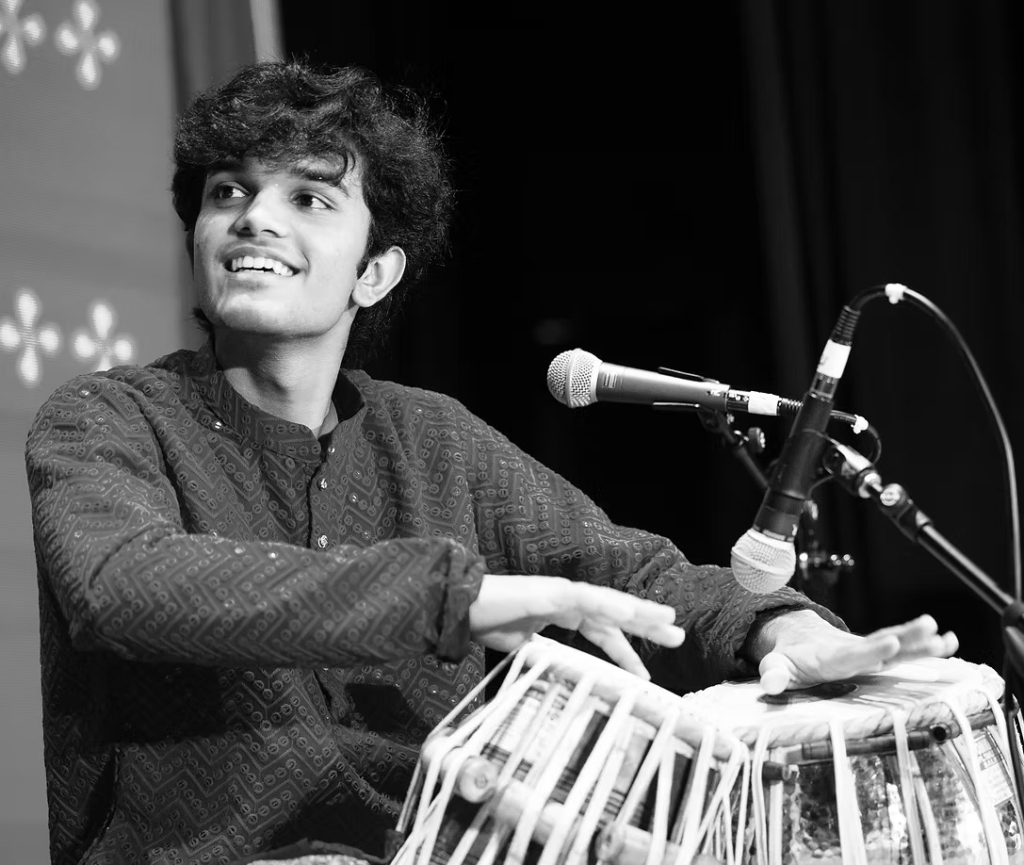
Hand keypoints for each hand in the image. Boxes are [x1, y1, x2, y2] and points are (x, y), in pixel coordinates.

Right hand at [468, 575, 684, 678]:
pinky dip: (609, 603)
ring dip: (639, 611)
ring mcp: (559, 594)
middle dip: (646, 624)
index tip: (645, 674)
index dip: (625, 651)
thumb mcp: (521, 649)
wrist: (458, 609)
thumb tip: (556, 672)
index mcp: (560, 612)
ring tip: (667, 620)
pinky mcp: (550, 593)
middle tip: (677, 634)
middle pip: (614, 614)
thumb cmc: (483, 623)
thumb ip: (542, 655)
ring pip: (608, 603)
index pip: (601, 631)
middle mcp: (565, 600)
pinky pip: (585, 599)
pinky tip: (629, 611)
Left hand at [751, 610, 958, 694]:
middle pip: (881, 643)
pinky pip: (902, 649)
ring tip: (947, 636)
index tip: (889, 644)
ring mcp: (867, 650)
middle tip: (929, 628)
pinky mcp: (876, 653)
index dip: (869, 651)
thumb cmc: (789, 656)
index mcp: (830, 656)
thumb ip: (773, 674)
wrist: (799, 637)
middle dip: (905, 638)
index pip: (852, 655)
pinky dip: (923, 646)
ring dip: (920, 641)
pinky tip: (948, 643)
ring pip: (896, 643)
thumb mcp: (776, 665)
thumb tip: (769, 684)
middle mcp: (853, 650)